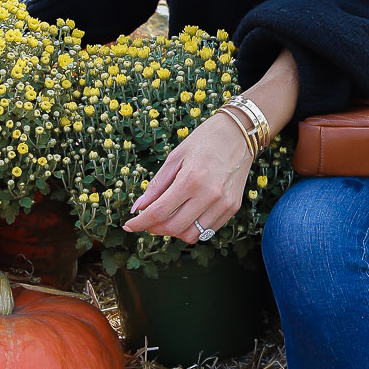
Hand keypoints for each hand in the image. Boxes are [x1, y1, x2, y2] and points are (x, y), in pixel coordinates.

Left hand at [123, 112, 254, 244]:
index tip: (130, 225)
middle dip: (154, 229)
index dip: (140, 223)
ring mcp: (224, 203)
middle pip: (174, 228)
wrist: (239, 133)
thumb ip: (156, 185)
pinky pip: (208, 230)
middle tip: (147, 221)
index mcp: (191, 179)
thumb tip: (138, 207)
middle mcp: (209, 195)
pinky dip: (193, 227)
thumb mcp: (175, 157)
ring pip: (192, 235)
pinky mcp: (233, 207)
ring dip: (175, 231)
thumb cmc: (204, 140)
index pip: (159, 212)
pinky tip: (187, 214)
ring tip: (168, 218)